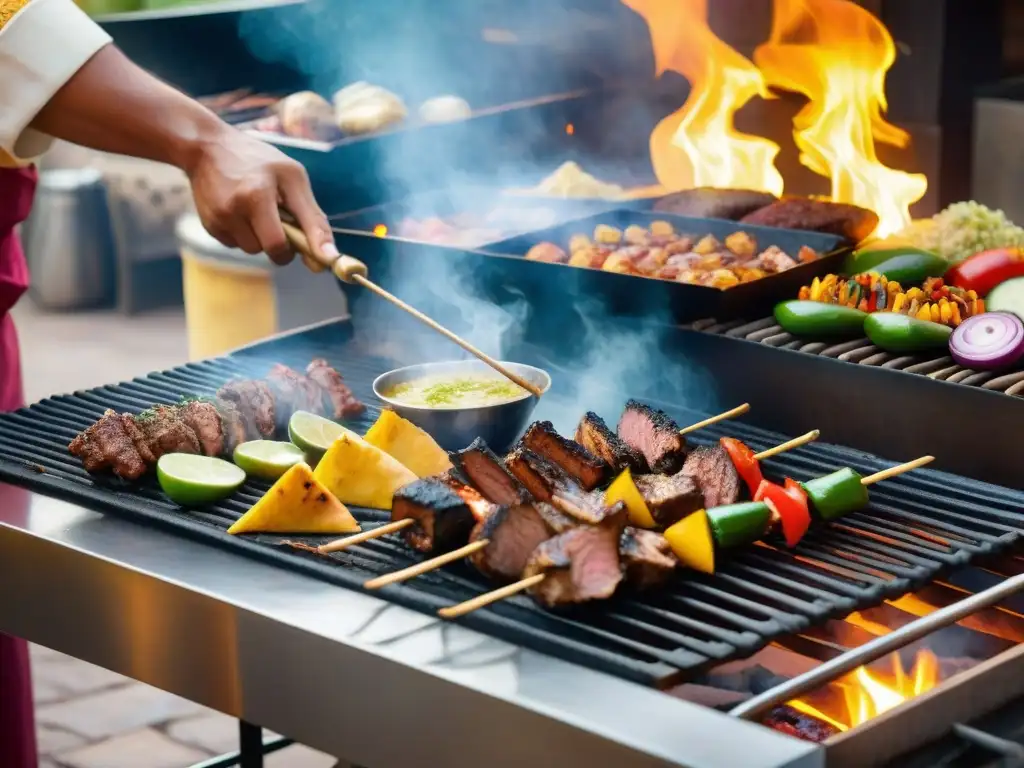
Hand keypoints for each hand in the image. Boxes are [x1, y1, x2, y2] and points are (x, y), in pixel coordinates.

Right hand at [185, 127, 336, 265]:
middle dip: (282, 244)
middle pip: (269, 250)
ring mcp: (218, 219)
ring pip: (252, 249)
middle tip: (284, 222)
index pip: (280, 244)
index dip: (300, 253)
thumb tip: (329, 255)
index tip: (317, 263)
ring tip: (258, 209)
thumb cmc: (259, 160)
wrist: (207, 147)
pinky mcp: (208, 225)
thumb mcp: (293, 177)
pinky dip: (244, 234)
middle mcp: (234, 209)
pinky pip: (236, 244)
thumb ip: (311, 217)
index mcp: (257, 195)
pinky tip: (241, 211)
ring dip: (261, 237)